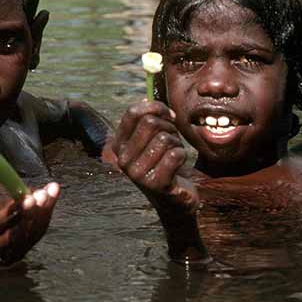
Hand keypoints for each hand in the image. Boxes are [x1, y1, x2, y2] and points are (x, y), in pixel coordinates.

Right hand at [0, 183, 59, 264]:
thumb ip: (3, 203)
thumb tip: (30, 194)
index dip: (14, 210)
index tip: (30, 195)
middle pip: (16, 233)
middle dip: (34, 211)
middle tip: (46, 191)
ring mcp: (2, 259)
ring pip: (29, 236)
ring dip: (44, 212)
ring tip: (52, 189)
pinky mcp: (16, 259)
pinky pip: (34, 238)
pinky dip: (43, 219)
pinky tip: (49, 201)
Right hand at [108, 100, 198, 215]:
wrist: (175, 200)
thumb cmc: (165, 164)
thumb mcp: (152, 139)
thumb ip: (148, 120)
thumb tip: (146, 100)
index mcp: (118, 145)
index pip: (133, 112)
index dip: (155, 107)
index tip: (167, 116)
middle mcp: (122, 159)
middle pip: (151, 122)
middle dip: (169, 126)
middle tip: (173, 138)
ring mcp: (136, 173)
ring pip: (165, 138)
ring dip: (177, 143)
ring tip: (175, 154)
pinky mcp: (154, 184)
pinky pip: (175, 155)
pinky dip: (183, 155)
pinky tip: (179, 165)